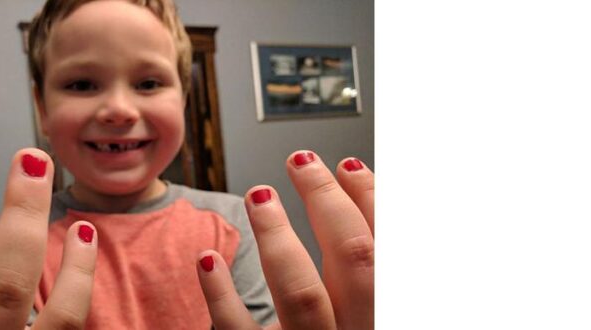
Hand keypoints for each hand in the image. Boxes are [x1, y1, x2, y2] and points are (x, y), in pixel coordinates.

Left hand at [196, 151, 373, 328]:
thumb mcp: (362, 310)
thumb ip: (362, 269)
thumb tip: (357, 207)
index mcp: (381, 313)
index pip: (383, 248)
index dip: (369, 200)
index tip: (347, 165)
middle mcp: (353, 329)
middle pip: (353, 259)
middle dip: (328, 201)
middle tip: (301, 162)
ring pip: (301, 294)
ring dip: (279, 236)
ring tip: (259, 196)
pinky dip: (221, 294)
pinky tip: (207, 258)